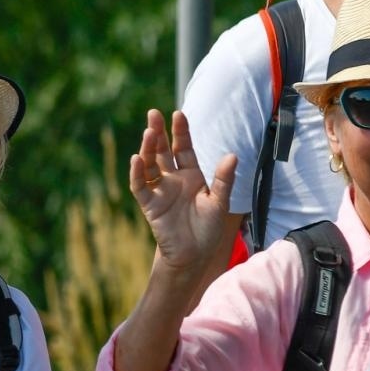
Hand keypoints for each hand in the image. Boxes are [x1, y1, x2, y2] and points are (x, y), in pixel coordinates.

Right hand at [129, 109, 237, 277]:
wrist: (194, 256)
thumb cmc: (207, 230)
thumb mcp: (219, 203)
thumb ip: (223, 180)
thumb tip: (232, 156)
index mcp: (191, 176)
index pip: (183, 148)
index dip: (180, 132)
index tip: (178, 114)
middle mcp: (173, 180)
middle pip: (163, 151)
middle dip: (158, 133)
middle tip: (153, 114)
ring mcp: (160, 191)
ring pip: (150, 165)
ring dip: (148, 149)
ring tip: (149, 133)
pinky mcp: (150, 205)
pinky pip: (141, 186)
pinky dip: (137, 173)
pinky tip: (137, 159)